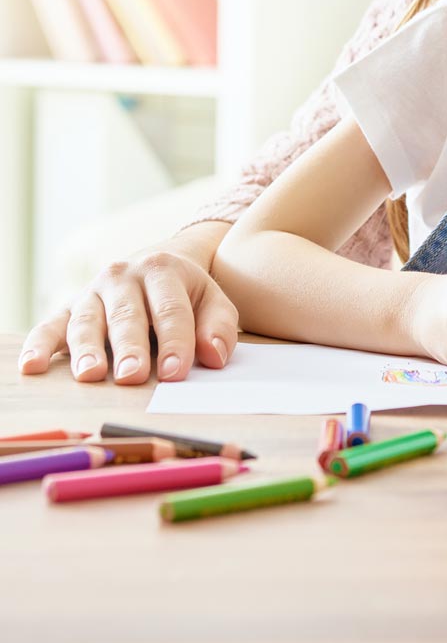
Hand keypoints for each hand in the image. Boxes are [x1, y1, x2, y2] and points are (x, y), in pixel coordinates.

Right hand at [17, 225, 239, 383]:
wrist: (155, 266)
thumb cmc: (186, 295)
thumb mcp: (212, 301)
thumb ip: (218, 327)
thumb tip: (214, 356)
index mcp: (162, 271)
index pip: (171, 310)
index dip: (175, 342)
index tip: (177, 373)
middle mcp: (123, 277)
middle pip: (127, 316)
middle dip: (130, 347)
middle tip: (132, 376)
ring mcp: (92, 292)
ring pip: (87, 321)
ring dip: (87, 349)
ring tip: (90, 375)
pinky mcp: (67, 308)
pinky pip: (49, 326)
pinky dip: (39, 345)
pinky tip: (32, 366)